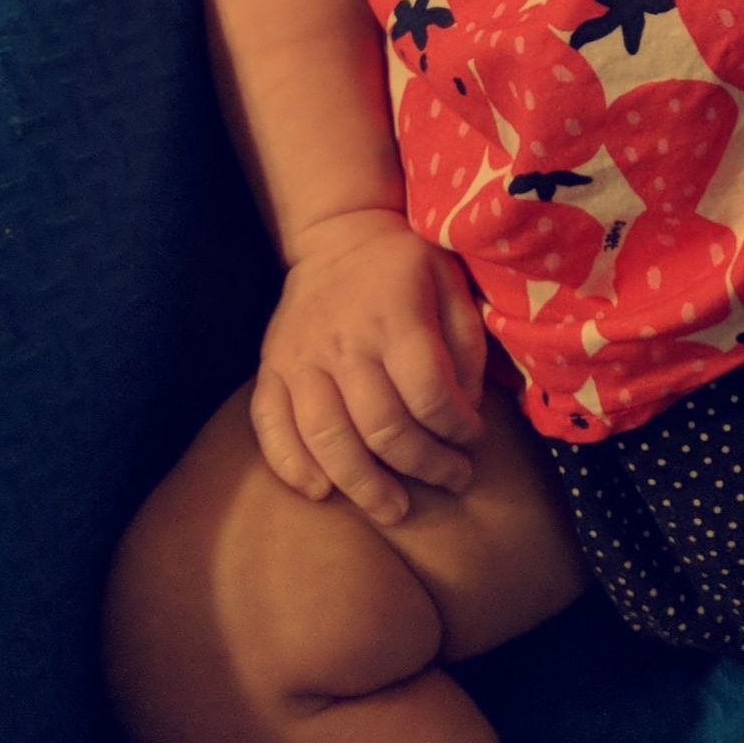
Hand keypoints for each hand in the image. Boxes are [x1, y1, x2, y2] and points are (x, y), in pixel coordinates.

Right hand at [251, 207, 487, 526]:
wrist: (339, 234)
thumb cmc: (405, 266)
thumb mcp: (452, 285)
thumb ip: (466, 347)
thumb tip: (464, 411)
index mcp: (395, 315)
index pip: (428, 395)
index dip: (457, 430)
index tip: (473, 440)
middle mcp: (343, 339)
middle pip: (382, 427)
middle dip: (425, 466)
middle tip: (452, 481)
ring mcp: (300, 356)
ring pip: (326, 438)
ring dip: (364, 485)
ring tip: (396, 508)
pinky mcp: (271, 367)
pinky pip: (270, 425)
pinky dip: (291, 465)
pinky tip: (320, 491)